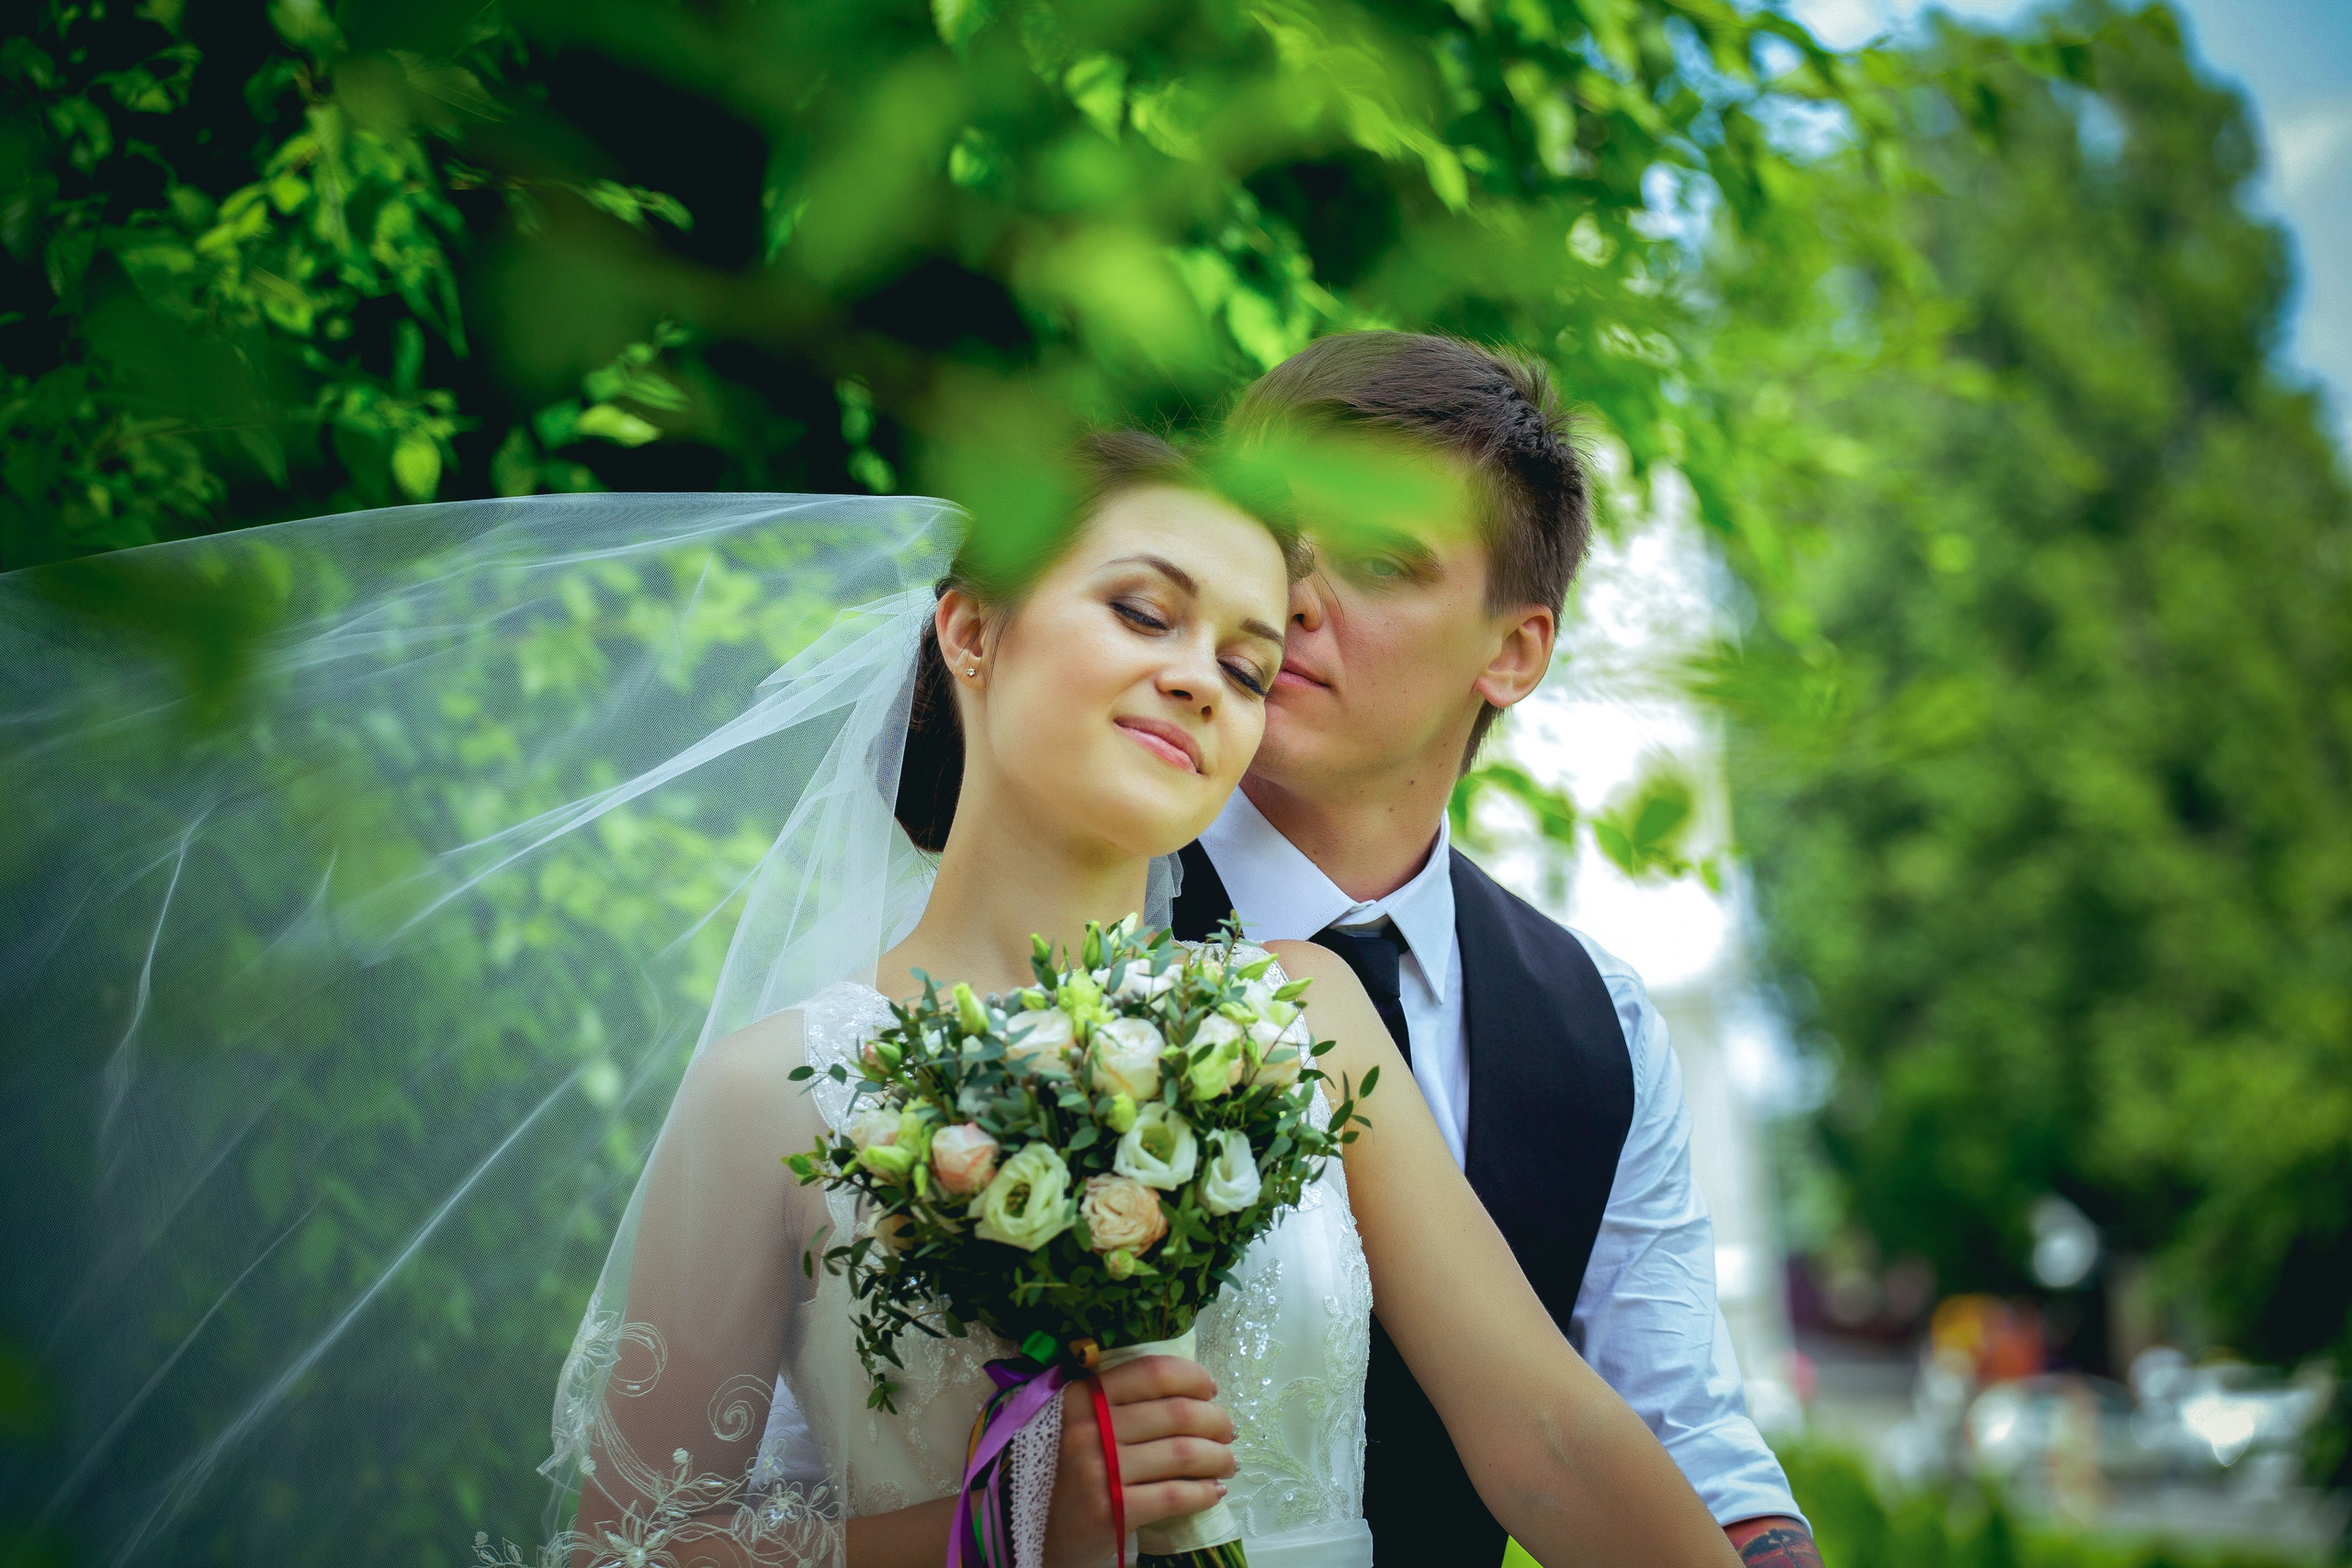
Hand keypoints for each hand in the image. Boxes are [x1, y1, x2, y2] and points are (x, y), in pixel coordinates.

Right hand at [1042, 1354, 1235, 1567]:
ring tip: (1228, 1462)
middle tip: (1229, 1432)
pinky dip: (1203, 1492)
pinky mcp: (1110, 1511)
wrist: (1046, 1533)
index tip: (1211, 1391)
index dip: (1193, 1377)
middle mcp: (1086, 1429)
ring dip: (1218, 1457)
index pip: (1152, 1372)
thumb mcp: (1087, 1425)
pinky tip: (1214, 1492)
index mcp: (1082, 1398)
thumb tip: (1197, 1393)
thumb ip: (1124, 1403)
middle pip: (1176, 1413)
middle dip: (1216, 1421)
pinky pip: (1174, 1495)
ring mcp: (1097, 1471)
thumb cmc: (1076, 1472)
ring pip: (1182, 1453)